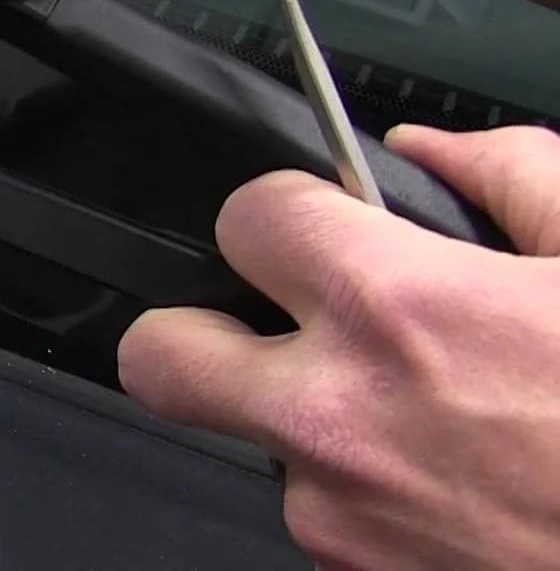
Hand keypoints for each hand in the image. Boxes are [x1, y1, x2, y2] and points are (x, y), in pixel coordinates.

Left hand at [118, 125, 559, 569]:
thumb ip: (513, 176)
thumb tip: (430, 152)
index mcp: (396, 310)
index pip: (244, 217)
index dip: (286, 212)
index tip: (324, 226)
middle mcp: (339, 417)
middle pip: (162, 354)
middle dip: (203, 327)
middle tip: (276, 323)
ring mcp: (344, 519)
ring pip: (258, 447)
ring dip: (314, 424)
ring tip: (435, 420)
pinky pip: (329, 523)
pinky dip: (373, 500)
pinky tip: (465, 483)